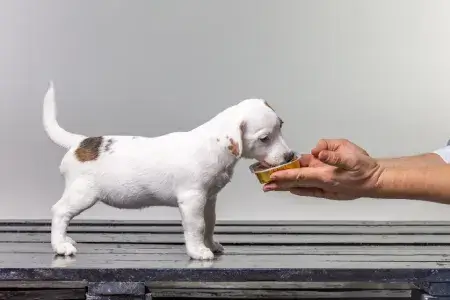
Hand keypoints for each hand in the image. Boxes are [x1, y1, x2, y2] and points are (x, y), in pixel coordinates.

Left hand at [263, 139, 382, 199]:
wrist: (376, 180)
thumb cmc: (363, 165)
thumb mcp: (348, 151)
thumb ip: (330, 151)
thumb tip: (317, 151)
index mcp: (325, 176)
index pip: (299, 176)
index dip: (284, 176)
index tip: (271, 177)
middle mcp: (322, 185)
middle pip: (296, 184)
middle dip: (279, 184)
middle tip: (264, 185)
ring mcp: (325, 189)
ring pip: (301, 187)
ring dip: (286, 186)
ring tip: (272, 186)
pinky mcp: (328, 190)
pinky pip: (309, 189)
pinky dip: (298, 188)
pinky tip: (291, 188)